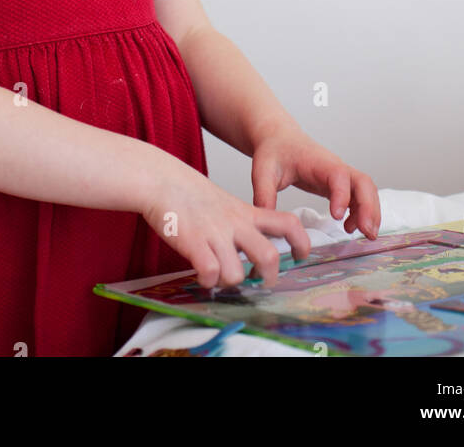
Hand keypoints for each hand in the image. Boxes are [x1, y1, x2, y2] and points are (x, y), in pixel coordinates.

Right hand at [139, 152, 312, 289]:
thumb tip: (251, 255)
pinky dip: (208, 282)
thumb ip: (241, 225)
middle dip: (267, 277)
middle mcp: (236, 224)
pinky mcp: (194, 243)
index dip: (301, 242)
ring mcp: (215, 234)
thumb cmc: (190, 195)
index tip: (301, 256)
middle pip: (269, 257)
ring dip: (229, 282)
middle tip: (257, 280)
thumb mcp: (226, 204)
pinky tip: (201, 275)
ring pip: (237, 274)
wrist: (162, 180)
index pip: (288, 223)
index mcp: (247, 213)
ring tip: (218, 276)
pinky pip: (210, 274)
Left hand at [250, 121, 381, 239]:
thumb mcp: (263, 172)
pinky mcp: (339, 184)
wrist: (278, 138)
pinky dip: (362, 212)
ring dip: (371, 211)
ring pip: (366, 190)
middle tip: (366, 232)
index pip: (338, 175)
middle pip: (363, 182)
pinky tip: (350, 228)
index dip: (342, 195)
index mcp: (318, 161)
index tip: (337, 216)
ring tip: (366, 235)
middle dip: (368, 207)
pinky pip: (359, 197)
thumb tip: (268, 224)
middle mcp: (335, 167)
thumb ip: (264, 195)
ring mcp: (340, 175)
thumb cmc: (274, 151)